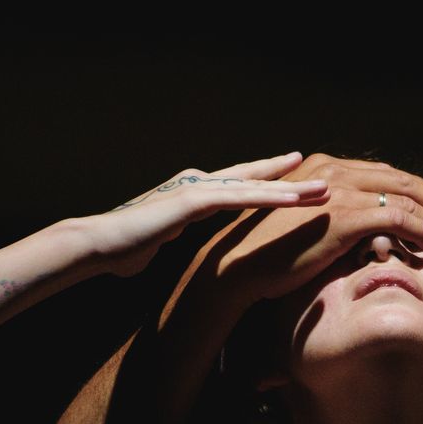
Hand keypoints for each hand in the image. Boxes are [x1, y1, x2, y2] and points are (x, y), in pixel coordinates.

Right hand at [79, 152, 331, 277]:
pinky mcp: (193, 201)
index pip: (239, 187)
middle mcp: (198, 184)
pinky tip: (296, 200)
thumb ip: (177, 237)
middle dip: (289, 179)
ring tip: (325, 189)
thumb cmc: (124, 248)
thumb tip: (179, 244)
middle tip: (324, 175)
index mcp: (193, 194)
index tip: (296, 183)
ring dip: (291, 188)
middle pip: (253, 180)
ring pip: (254, 186)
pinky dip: (270, 198)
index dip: (269, 185)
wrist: (97, 244)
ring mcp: (196, 189)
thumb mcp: (162, 242)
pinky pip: (240, 199)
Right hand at [208, 153, 422, 303]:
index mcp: (320, 167)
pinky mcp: (346, 214)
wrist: (237, 265)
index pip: (380, 174)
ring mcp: (340, 189)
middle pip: (399, 179)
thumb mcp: (298, 224)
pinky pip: (400, 218)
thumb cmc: (262, 253)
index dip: (413, 191)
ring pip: (407, 197)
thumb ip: (325, 216)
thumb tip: (350, 231)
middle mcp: (332, 169)